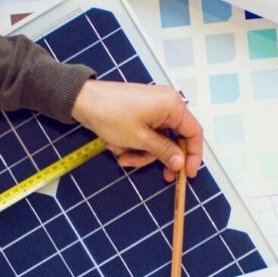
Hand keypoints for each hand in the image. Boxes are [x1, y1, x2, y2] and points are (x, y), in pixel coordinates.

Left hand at [72, 80, 202, 182]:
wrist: (83, 100)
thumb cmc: (111, 114)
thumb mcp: (140, 139)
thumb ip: (164, 151)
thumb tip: (180, 162)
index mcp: (172, 106)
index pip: (194, 133)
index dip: (194, 155)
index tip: (188, 173)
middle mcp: (167, 104)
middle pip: (175, 138)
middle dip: (161, 157)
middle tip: (162, 176)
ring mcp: (154, 107)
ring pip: (159, 139)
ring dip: (143, 152)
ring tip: (123, 157)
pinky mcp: (142, 111)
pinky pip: (147, 133)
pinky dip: (136, 144)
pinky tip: (117, 146)